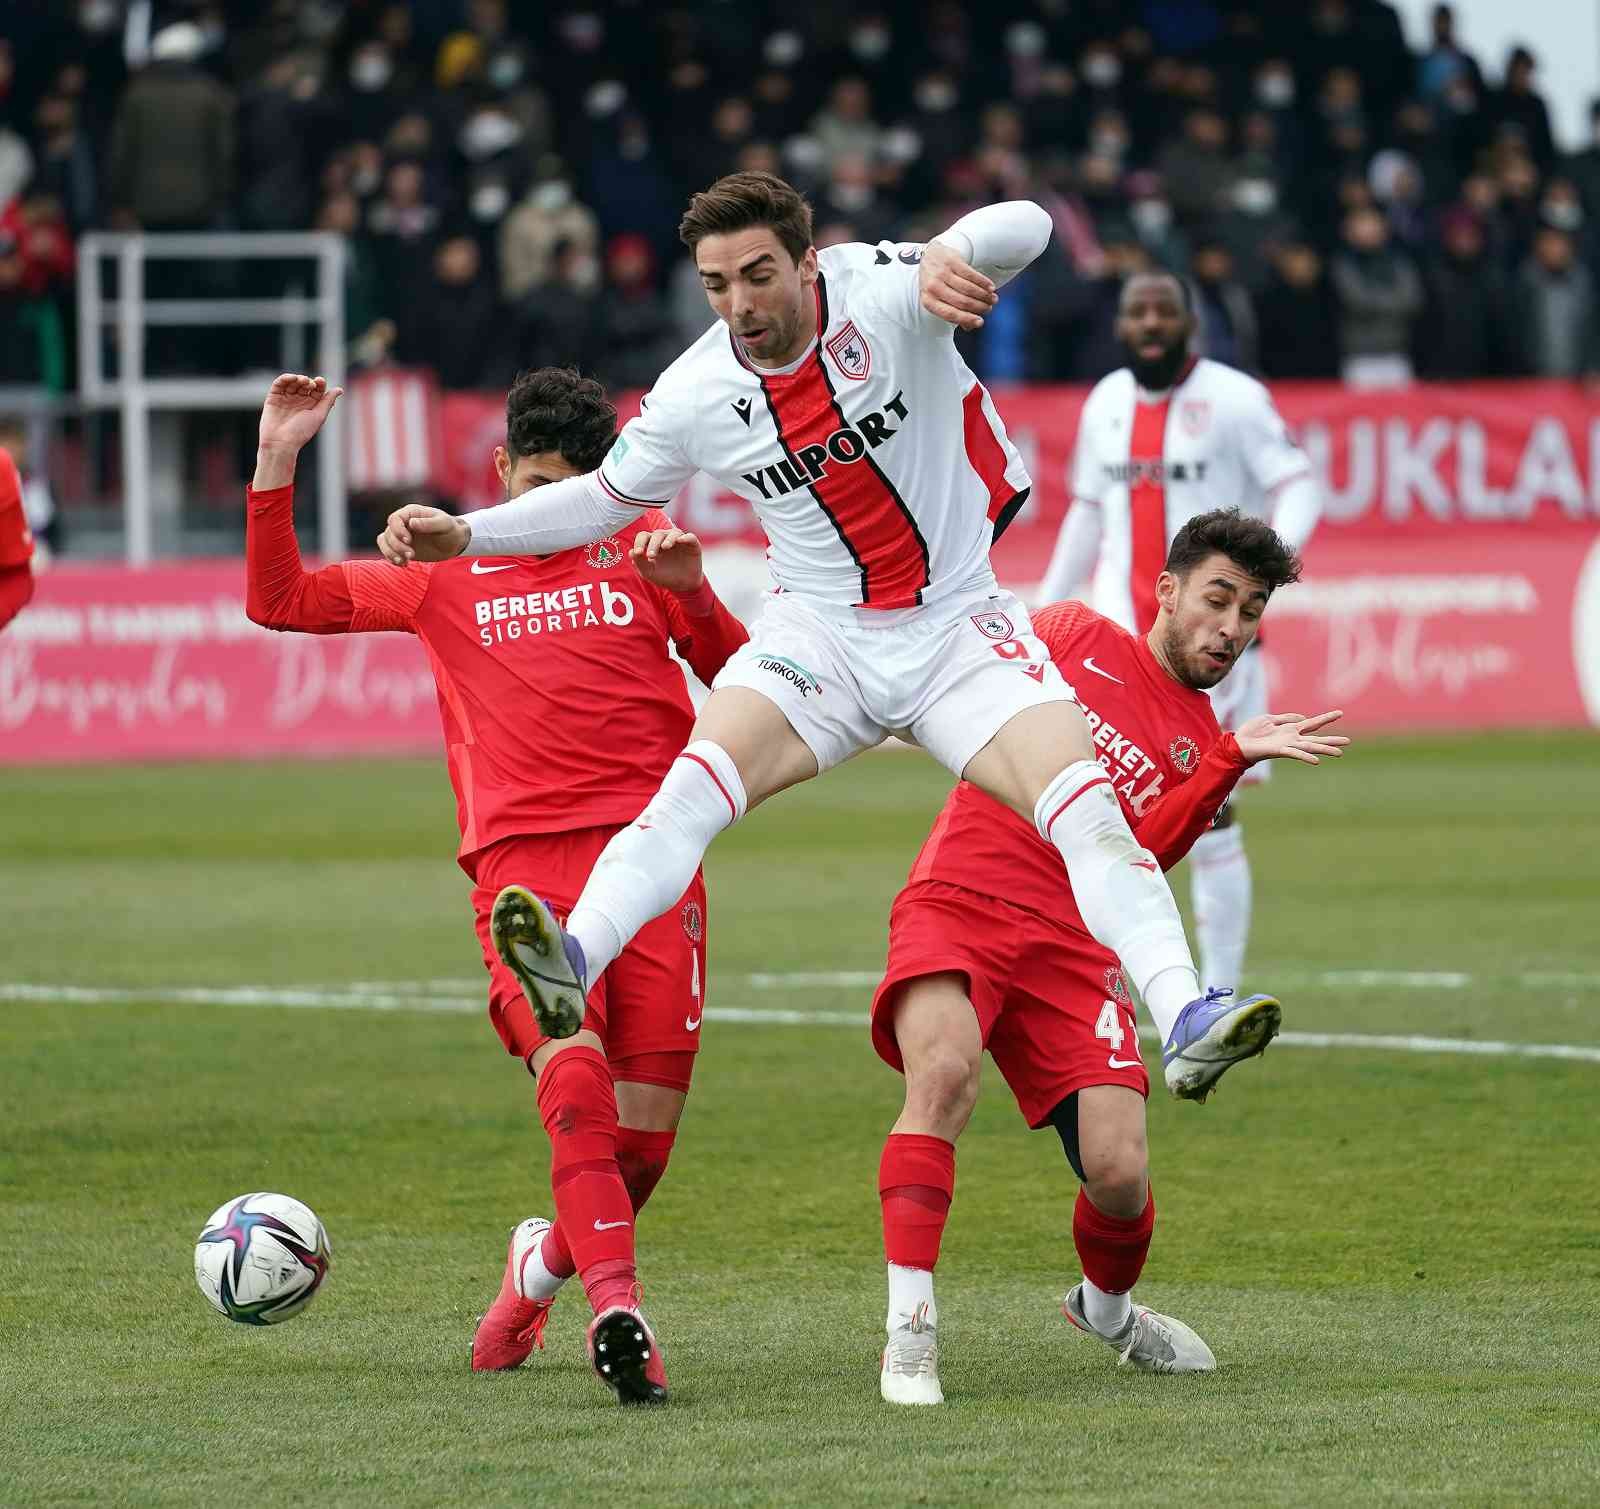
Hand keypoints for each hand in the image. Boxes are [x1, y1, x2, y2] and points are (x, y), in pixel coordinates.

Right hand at [257, 373, 342, 454]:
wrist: (280, 442)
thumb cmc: (302, 432)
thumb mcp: (319, 416)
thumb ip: (328, 401)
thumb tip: (340, 389)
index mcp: (311, 406)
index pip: (317, 390)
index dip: (320, 383)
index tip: (320, 381)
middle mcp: (299, 401)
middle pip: (305, 385)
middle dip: (308, 381)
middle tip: (310, 384)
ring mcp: (286, 399)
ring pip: (293, 382)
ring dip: (298, 378)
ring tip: (303, 381)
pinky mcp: (273, 397)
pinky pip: (279, 384)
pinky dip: (285, 378)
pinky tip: (292, 378)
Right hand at [376, 503, 470, 563]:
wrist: (454, 543)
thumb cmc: (450, 530)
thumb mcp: (444, 524)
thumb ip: (429, 523)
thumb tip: (411, 523)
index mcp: (411, 513)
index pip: (394, 519)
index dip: (397, 530)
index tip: (408, 541)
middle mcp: (403, 523)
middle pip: (389, 533)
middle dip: (397, 546)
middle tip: (412, 555)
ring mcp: (400, 535)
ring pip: (384, 542)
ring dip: (391, 553)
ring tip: (405, 562)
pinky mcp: (401, 547)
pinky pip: (387, 551)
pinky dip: (392, 558)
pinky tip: (404, 564)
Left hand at [630, 525, 703, 594]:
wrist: (682, 585)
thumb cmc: (663, 576)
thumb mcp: (649, 572)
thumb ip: (639, 563)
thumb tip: (631, 552)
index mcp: (652, 542)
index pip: (643, 536)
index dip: (639, 542)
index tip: (637, 553)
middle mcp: (665, 538)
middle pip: (657, 534)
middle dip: (653, 544)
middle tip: (651, 556)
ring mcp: (679, 540)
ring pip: (673, 533)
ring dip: (668, 539)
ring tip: (665, 547)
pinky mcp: (692, 544)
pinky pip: (690, 537)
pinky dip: (686, 537)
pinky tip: (681, 541)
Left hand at [918, 242, 996, 329]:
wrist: (930, 256)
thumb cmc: (935, 282)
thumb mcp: (938, 299)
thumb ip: (953, 313)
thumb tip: (970, 326)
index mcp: (928, 301)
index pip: (950, 313)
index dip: (967, 319)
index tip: (980, 322)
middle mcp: (933, 287)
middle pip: (962, 301)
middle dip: (979, 307)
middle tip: (989, 309)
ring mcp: (942, 273)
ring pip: (968, 288)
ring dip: (984, 296)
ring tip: (992, 299)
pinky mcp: (952, 261)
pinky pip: (972, 274)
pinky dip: (983, 282)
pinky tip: (990, 287)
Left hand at [1234, 710, 1349, 765]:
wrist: (1237, 743)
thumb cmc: (1252, 732)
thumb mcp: (1269, 718)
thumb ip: (1286, 718)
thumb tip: (1303, 718)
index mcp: (1290, 730)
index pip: (1312, 723)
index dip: (1326, 718)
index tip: (1340, 713)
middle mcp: (1292, 739)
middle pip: (1316, 739)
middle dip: (1332, 740)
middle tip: (1348, 741)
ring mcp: (1287, 745)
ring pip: (1310, 747)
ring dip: (1324, 750)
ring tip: (1340, 752)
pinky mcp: (1279, 750)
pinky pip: (1295, 753)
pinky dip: (1306, 756)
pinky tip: (1317, 761)